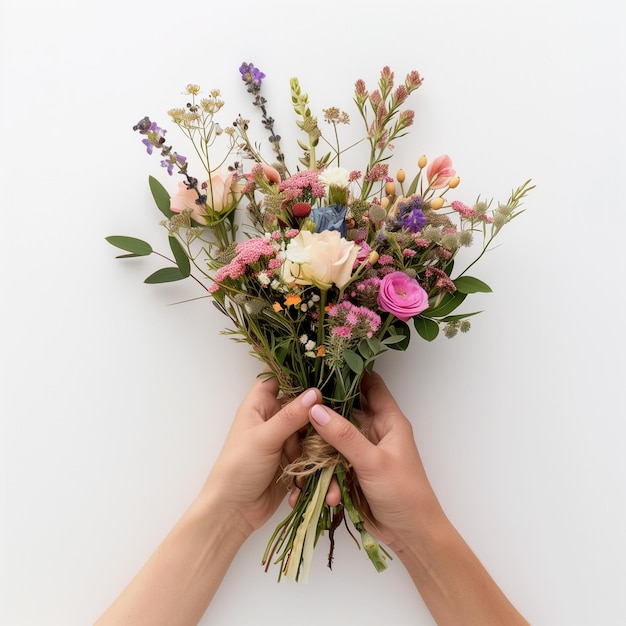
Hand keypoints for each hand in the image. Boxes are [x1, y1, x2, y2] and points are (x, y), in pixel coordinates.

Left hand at [200, 375, 321, 531]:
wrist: (234, 512)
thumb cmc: (238, 468)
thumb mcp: (265, 438)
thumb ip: (292, 415)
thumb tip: (316, 392)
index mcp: (260, 405)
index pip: (278, 376)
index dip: (297, 371)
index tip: (323, 368)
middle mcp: (274, 418)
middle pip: (303, 404)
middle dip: (318, 410)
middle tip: (338, 411)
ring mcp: (286, 439)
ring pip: (312, 429)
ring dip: (321, 438)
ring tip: (333, 443)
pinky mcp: (295, 459)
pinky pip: (314, 451)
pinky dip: (319, 456)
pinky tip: (328, 462)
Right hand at [307, 371, 443, 550]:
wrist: (411, 536)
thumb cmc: (403, 493)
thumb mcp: (372, 462)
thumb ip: (344, 435)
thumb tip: (314, 409)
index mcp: (388, 420)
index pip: (370, 385)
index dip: (349, 374)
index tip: (321, 369)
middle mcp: (374, 431)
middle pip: (344, 411)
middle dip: (323, 416)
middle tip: (298, 414)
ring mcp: (362, 452)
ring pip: (333, 441)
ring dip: (323, 455)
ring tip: (312, 467)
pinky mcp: (353, 472)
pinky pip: (332, 465)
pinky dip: (327, 477)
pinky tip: (329, 495)